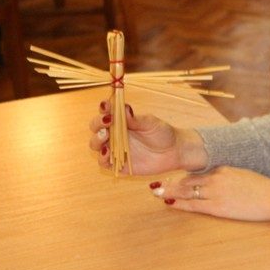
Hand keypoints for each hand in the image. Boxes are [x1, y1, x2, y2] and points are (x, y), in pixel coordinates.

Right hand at [89, 101, 207, 175]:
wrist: (173, 152)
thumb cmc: (162, 133)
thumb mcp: (151, 123)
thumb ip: (136, 119)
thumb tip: (124, 109)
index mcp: (121, 120)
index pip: (106, 112)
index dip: (104, 108)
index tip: (105, 105)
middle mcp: (115, 134)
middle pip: (97, 128)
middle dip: (97, 123)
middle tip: (106, 122)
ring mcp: (115, 149)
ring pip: (96, 145)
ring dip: (97, 140)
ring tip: (105, 135)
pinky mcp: (118, 164)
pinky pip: (104, 163)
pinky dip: (102, 158)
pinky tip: (107, 152)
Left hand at [149, 166, 269, 221]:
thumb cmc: (263, 187)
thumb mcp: (244, 174)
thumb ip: (230, 175)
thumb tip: (223, 178)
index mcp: (223, 168)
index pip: (198, 171)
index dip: (183, 175)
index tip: (173, 176)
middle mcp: (216, 177)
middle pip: (188, 179)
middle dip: (172, 183)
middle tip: (157, 185)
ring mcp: (215, 192)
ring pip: (187, 191)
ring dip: (171, 192)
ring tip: (158, 193)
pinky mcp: (217, 206)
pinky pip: (194, 204)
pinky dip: (180, 204)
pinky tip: (170, 204)